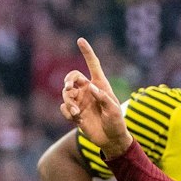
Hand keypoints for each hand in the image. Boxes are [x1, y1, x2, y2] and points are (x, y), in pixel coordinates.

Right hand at [60, 38, 131, 158]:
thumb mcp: (114, 111)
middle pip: (73, 77)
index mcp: (100, 85)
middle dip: (68, 80)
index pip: (92, 64)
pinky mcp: (75, 113)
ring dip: (68, 101)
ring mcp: (80, 101)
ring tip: (76, 113)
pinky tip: (76, 119)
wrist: (111, 140)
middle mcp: (88, 90)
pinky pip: (64, 108)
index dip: (86, 52)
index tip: (80, 40)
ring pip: (66, 93)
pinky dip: (67, 112)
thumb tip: (91, 88)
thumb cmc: (116, 123)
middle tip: (68, 88)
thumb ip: (104, 98)